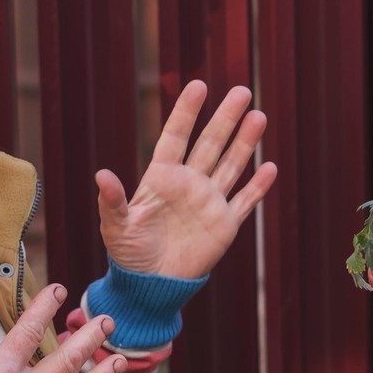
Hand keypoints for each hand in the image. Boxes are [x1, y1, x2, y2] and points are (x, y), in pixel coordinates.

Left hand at [97, 80, 278, 277]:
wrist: (150, 286)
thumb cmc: (128, 254)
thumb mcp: (116, 226)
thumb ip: (113, 200)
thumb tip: (101, 175)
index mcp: (162, 178)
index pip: (176, 137)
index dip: (186, 113)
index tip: (198, 86)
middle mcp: (189, 184)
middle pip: (211, 144)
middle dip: (226, 118)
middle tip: (241, 91)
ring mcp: (209, 202)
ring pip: (232, 165)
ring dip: (246, 142)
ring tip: (259, 117)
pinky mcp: (224, 225)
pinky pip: (245, 201)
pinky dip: (258, 187)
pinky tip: (270, 167)